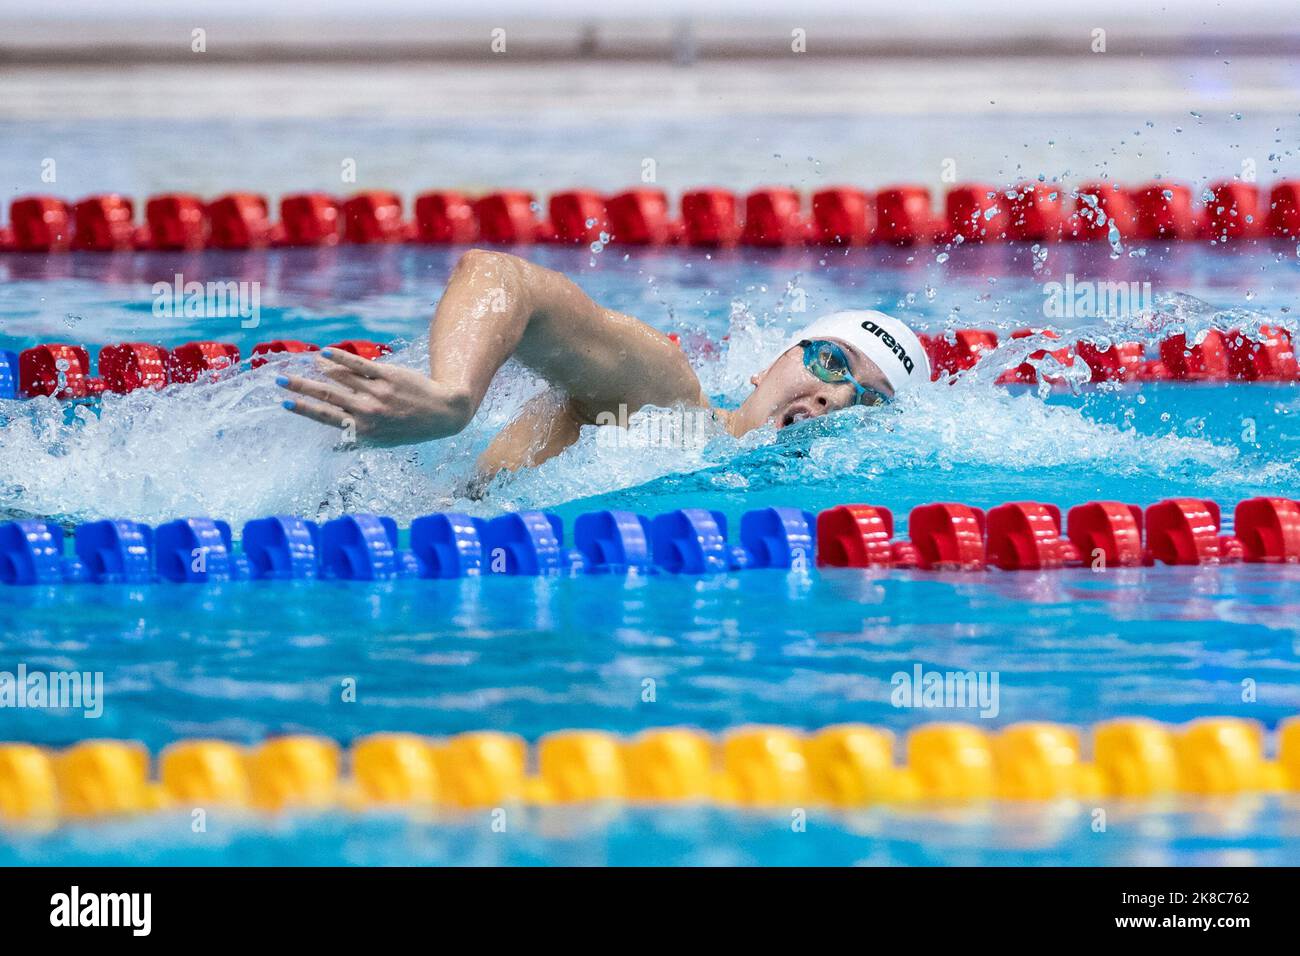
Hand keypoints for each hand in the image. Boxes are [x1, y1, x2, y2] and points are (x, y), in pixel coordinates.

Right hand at [277, 348, 473, 447]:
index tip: (286, 403)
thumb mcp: (383, 441)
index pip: (328, 418)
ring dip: (320, 369)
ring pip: (341, 378)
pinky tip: (325, 352)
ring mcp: (378, 392)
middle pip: (328, 396)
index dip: (305, 410)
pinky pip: (360, 365)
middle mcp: (368, 410)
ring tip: (305, 363)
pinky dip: (340, 358)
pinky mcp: (389, 375)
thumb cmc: (410, 429)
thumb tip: (333, 448)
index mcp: (364, 428)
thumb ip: (357, 441)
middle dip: (301, 388)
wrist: (443, 413)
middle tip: (280, 380)